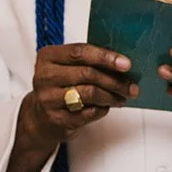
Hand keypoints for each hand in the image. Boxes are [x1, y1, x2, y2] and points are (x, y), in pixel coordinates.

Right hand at [21, 43, 139, 143]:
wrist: (40, 115)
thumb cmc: (60, 85)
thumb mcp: (67, 66)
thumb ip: (88, 61)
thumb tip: (122, 63)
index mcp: (48, 56)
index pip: (80, 52)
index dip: (105, 57)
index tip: (126, 64)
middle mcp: (45, 76)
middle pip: (87, 74)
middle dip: (114, 80)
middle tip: (131, 86)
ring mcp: (49, 99)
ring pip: (89, 94)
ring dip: (111, 96)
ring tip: (122, 97)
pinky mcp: (57, 119)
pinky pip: (87, 113)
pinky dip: (102, 110)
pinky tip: (107, 106)